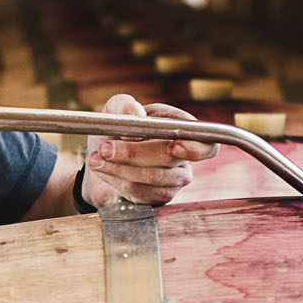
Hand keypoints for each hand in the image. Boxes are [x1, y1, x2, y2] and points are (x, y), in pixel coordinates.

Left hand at [79, 93, 217, 209]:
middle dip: (134, 153)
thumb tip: (136, 121)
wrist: (101, 158)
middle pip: (170, 158)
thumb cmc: (116, 129)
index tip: (172, 145)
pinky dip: (116, 179)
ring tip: (96, 158)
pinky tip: (103, 170)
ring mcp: (173, 180)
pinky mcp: (157, 197)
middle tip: (106, 147)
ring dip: (118, 167)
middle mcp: (184, 157)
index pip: (206, 145)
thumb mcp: (115, 109)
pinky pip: (140, 192)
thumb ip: (125, 105)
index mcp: (183, 130)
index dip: (194, 148)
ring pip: (151, 177)